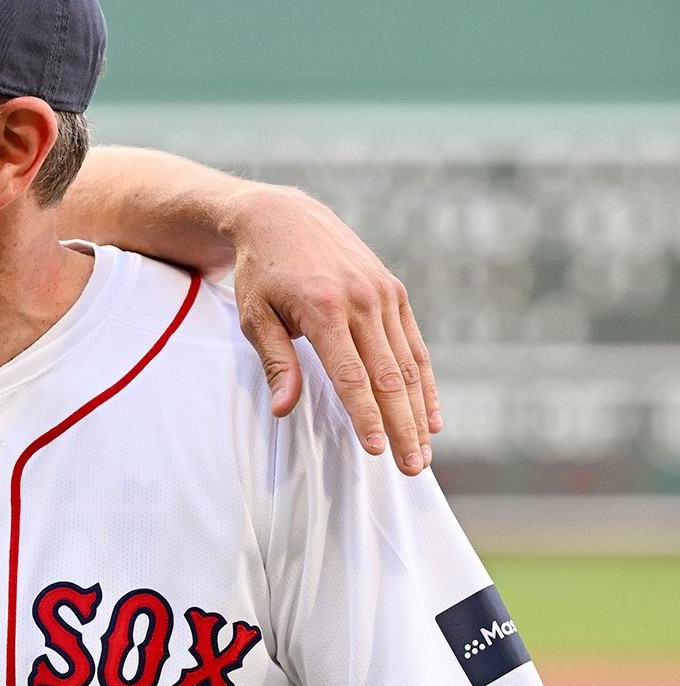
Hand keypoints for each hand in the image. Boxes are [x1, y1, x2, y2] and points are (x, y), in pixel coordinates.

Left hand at [228, 184, 438, 474]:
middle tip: (412, 468)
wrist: (283, 217)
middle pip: (388, 377)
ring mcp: (383, 294)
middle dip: (402, 427)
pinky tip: (430, 416)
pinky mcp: (394, 292)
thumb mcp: (255, 316)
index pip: (351, 376)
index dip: (366, 416)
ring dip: (418, 412)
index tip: (378, 450)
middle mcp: (362, 301)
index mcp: (325, 309)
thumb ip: (276, 363)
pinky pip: (414, 345)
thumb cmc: (261, 272)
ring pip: (408, 365)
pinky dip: (424, 382)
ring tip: (424, 453)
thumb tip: (285, 409)